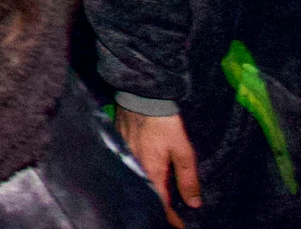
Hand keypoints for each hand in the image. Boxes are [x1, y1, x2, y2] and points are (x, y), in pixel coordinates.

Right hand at [117, 108, 200, 227]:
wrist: (140, 98)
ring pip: (137, 183)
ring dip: (148, 193)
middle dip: (159, 207)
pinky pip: (130, 171)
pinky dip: (139, 179)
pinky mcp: (120, 149)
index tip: (180, 226)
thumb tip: (193, 203)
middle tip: (171, 214)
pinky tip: (145, 178)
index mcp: (151, 173)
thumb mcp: (183, 151)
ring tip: (159, 198)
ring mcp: (125, 159)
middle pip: (146, 195)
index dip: (171, 218)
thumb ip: (188, 178)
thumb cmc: (164, 124)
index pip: (161, 203)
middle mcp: (135, 169)